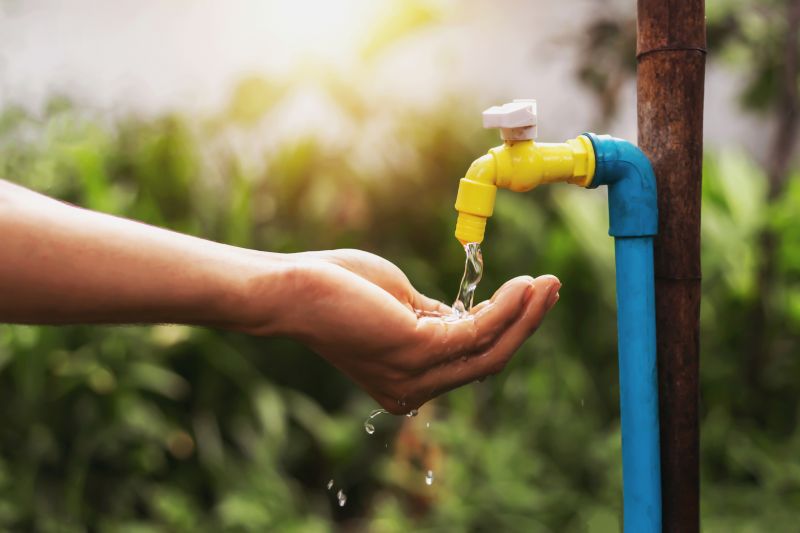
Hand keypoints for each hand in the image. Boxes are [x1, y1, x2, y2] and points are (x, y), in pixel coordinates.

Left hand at [246, 249, 560, 413]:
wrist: (292, 289)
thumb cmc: (336, 289)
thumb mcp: (398, 305)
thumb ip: (435, 317)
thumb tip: (470, 314)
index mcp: (407, 381)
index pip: (468, 362)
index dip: (504, 330)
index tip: (527, 296)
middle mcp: (414, 389)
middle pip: (488, 362)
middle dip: (525, 326)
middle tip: (552, 289)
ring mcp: (415, 375)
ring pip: (490, 351)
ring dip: (525, 316)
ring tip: (548, 283)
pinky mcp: (416, 351)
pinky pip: (477, 331)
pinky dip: (505, 308)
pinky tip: (522, 285)